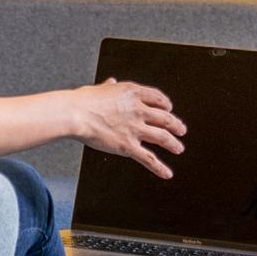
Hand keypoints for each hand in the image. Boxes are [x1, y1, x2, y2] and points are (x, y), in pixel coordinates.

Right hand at [72, 78, 186, 178]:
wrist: (75, 113)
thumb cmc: (82, 101)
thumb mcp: (99, 88)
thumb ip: (109, 86)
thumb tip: (111, 82)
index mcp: (132, 93)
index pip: (157, 97)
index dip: (166, 104)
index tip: (169, 108)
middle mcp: (138, 110)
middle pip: (164, 117)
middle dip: (175, 124)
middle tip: (181, 129)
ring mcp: (135, 128)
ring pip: (162, 137)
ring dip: (173, 143)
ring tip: (179, 148)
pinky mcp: (128, 145)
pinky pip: (148, 158)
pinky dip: (160, 167)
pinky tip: (167, 173)